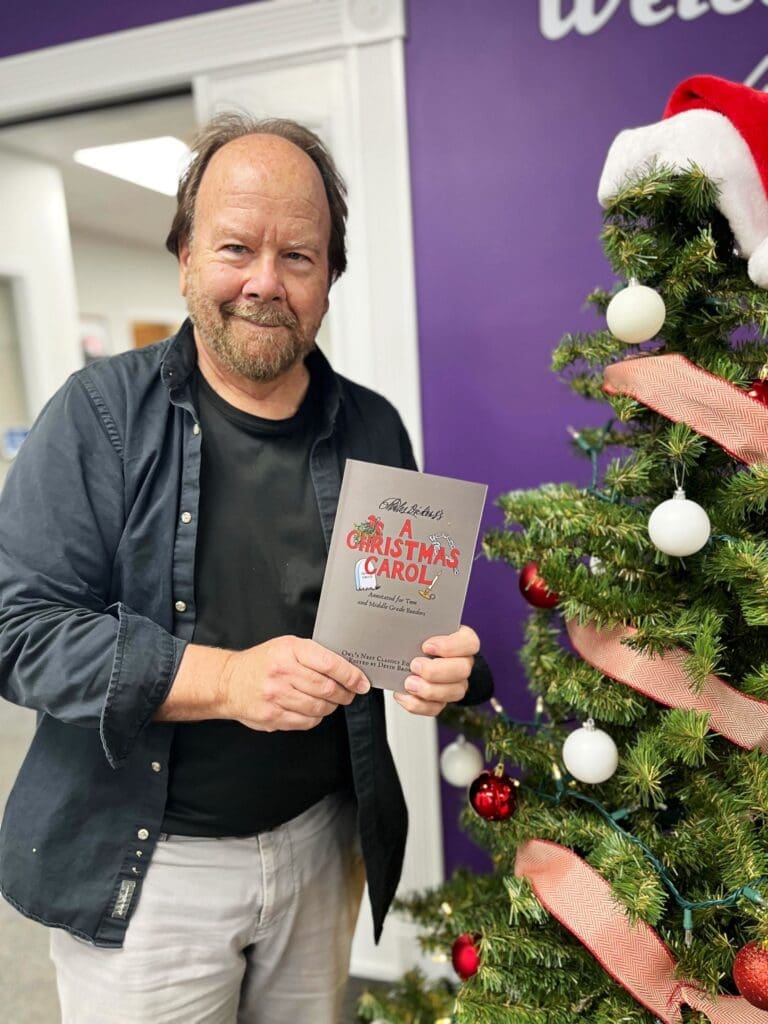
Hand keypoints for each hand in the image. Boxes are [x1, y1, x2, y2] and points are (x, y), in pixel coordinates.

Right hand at [222, 636, 369, 730]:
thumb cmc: (261, 663)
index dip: (351, 675)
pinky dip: (316, 717)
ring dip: (331, 706)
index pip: (330, 663)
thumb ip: (314, 655)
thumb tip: (347, 670)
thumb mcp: (286, 646)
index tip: (362, 682)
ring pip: (319, 707)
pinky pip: (307, 721)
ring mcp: (276, 696)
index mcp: (289, 650)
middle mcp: (282, 672)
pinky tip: (312, 709)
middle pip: (327, 688)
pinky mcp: (272, 716)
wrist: (228, 682)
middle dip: (345, 693)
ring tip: (330, 701)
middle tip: (349, 693)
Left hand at [393, 624, 478, 716]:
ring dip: (429, 690)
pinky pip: (436, 708)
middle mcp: (463, 663)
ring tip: (408, 683)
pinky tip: (403, 694)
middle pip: (463, 670)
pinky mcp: (442, 700)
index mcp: (462, 640)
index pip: (470, 643)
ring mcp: (455, 684)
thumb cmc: (418, 638)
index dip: (450, 646)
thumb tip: (400, 620)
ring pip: (454, 692)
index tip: (426, 646)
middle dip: (436, 670)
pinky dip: (418, 704)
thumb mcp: (419, 626)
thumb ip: (415, 625)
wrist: (409, 654)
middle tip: (414, 665)